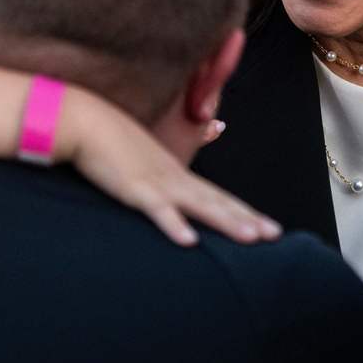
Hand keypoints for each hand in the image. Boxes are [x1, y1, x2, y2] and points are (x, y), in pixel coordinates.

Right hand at [65, 94, 279, 247]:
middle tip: (274, 234)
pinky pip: (158, 209)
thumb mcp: (147, 158)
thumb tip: (189, 159)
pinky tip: (189, 241)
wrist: (88, 121)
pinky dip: (174, 224)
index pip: (219, 197)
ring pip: (198, 205)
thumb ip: (167, 171)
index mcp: (178, 175)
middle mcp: (175, 179)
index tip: (269, 229)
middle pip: (218, 202)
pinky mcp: (134, 189)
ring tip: (251, 237)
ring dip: (225, 221)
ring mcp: (158, 183)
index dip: (245, 213)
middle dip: (247, 219)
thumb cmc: (114, 142)